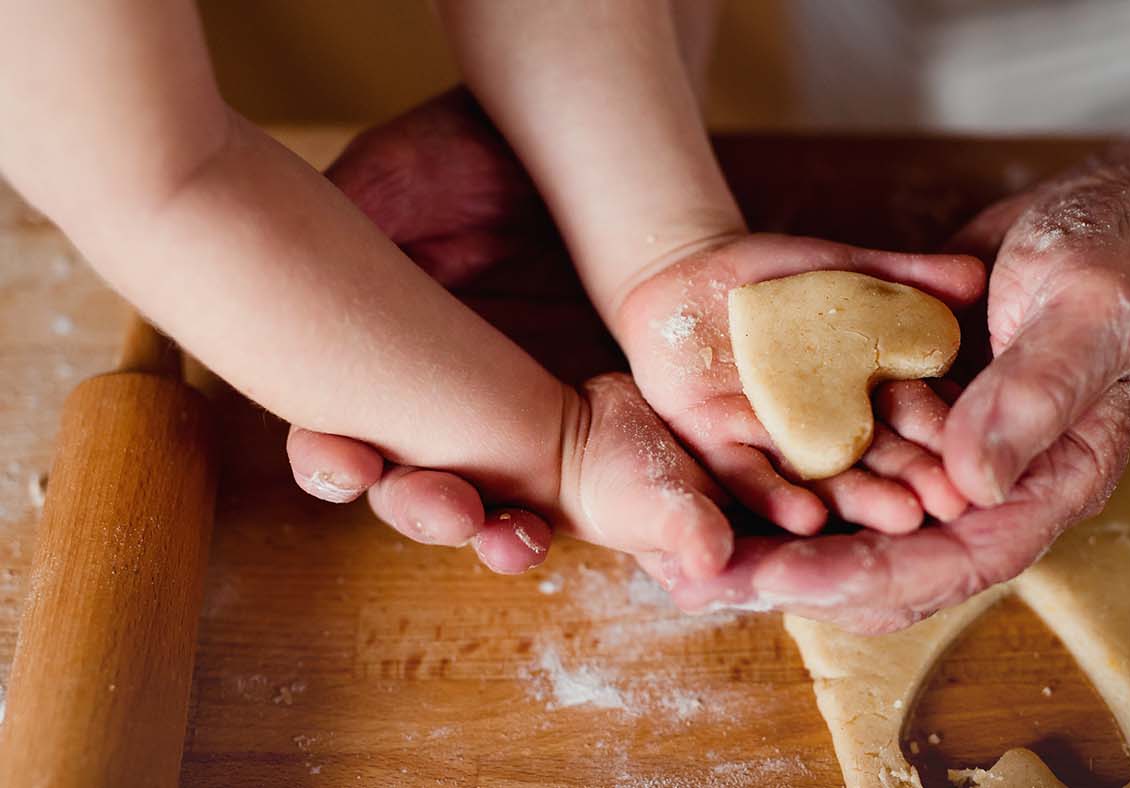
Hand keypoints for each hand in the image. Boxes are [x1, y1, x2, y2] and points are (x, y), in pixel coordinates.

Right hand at [285, 88, 557, 570]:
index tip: (348, 464)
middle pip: (419, 490)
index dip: (336, 464)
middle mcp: (440, 407)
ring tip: (514, 540)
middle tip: (452, 510)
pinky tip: (589, 521)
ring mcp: (517, 419)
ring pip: (500, 504)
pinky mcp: (591, 422)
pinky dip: (589, 513)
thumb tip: (270, 292)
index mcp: (374, 369)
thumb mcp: (384, 187)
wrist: (561, 140)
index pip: (341, 441)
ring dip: (500, 535)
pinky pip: (584, 485)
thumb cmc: (459, 156)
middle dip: (428, 511)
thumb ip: (325, 250)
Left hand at [613, 233, 985, 535]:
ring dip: (859, 503)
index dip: (953, 452)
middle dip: (912, 488)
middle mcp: (833, 437)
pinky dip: (778, 496)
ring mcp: (779, 447)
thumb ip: (910, 278)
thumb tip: (973, 277)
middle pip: (880, 469)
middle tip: (944, 509)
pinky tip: (807, 519)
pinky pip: (749, 477)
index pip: (925, 432)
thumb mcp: (855, 270)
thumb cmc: (785, 272)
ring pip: (825, 481)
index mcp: (874, 401)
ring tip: (898, 519)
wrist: (695, 269)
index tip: (980, 476)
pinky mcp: (719, 446)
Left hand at [661, 162, 1129, 632]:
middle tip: (707, 583)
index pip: (958, 556)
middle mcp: (994, 486)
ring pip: (861, 526)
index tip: (784, 581)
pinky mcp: (916, 418)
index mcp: (1050, 480)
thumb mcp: (1088, 309)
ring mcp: (951, 454)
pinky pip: (850, 466)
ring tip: (691, 563)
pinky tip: (726, 492)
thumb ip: (1034, 392)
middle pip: (893, 563)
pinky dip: (792, 483)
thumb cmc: (1122, 255)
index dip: (868, 575)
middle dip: (800, 579)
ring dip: (782, 547)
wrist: (1114, 210)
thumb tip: (969, 484)